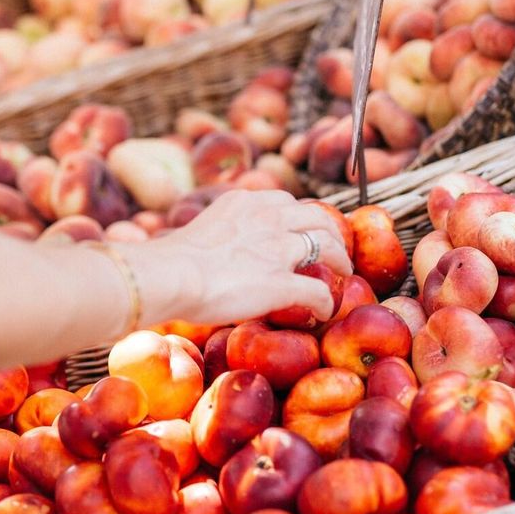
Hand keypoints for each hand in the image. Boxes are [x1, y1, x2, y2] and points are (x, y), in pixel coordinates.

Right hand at [124, 190, 353, 327]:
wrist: (171, 275)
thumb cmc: (172, 262)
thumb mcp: (203, 229)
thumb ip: (223, 233)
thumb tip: (219, 252)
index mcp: (247, 202)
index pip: (287, 203)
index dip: (302, 219)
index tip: (304, 231)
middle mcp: (270, 217)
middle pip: (318, 217)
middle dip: (331, 233)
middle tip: (335, 250)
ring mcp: (280, 248)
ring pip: (328, 246)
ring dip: (339, 261)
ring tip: (343, 273)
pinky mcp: (283, 282)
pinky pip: (319, 290)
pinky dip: (327, 301)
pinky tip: (325, 311)